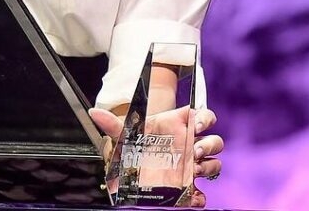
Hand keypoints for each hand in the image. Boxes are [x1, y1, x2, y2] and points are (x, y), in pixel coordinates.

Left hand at [89, 106, 223, 208]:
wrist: (134, 164)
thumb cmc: (136, 142)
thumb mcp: (125, 133)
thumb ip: (112, 124)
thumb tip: (94, 112)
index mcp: (180, 126)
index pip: (205, 117)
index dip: (206, 119)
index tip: (196, 125)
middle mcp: (191, 144)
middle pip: (214, 142)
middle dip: (208, 145)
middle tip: (192, 151)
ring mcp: (192, 166)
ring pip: (214, 163)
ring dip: (208, 166)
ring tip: (192, 169)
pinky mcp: (189, 187)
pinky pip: (203, 194)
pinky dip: (200, 196)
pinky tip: (192, 195)